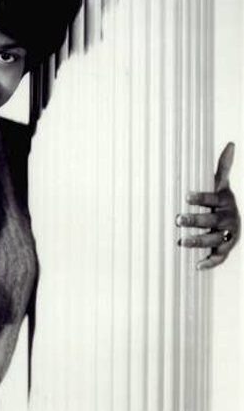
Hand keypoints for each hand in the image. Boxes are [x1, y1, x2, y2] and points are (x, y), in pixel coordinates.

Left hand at [176, 142, 240, 269]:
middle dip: (195, 220)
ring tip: (180, 242)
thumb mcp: (221, 184)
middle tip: (177, 219)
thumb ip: (223, 167)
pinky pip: (219, 257)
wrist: (232, 221)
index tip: (186, 196)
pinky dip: (209, 262)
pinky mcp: (225, 249)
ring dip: (198, 242)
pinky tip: (197, 266)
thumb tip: (232, 144)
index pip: (212, 199)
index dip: (201, 198)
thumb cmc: (219, 201)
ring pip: (212, 240)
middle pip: (211, 221)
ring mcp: (227, 235)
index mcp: (225, 201)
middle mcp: (228, 219)